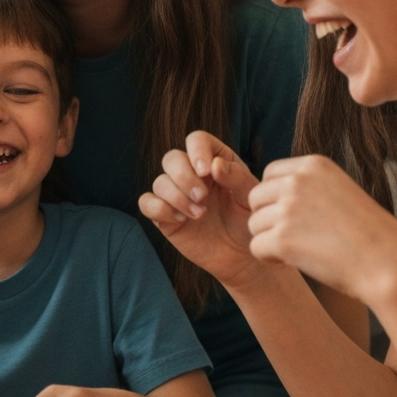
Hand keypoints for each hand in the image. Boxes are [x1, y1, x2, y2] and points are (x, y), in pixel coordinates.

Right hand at [138, 131, 261, 286]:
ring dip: (177, 197)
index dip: (197, 151)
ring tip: (199, 214)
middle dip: (184, 177)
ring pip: (159, 182)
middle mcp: (191, 174)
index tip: (206, 171)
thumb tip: (214, 165)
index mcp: (213, 161)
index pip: (196, 140)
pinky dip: (159, 209)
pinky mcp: (163, 215)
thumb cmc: (248, 221)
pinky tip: (181, 220)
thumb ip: (236, 177)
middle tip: (202, 197)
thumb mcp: (250, 196)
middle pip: (171, 158)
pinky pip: (146, 203)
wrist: (240, 256)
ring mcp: (175, 194)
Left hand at [247, 155, 396, 302]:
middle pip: (255, 199)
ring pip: (254, 225)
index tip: (296, 216)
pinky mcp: (282, 239)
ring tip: (302, 250)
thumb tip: (267, 192)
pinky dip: (270, 259)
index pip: (269, 175)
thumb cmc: (369, 235)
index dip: (275, 198)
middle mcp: (298, 181)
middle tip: (295, 237)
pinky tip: (294, 262)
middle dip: (268, 219)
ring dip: (270, 240)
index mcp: (314, 164)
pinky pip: (255, 248)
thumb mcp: (339, 191)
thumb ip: (306, 187)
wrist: (390, 265)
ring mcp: (288, 209)